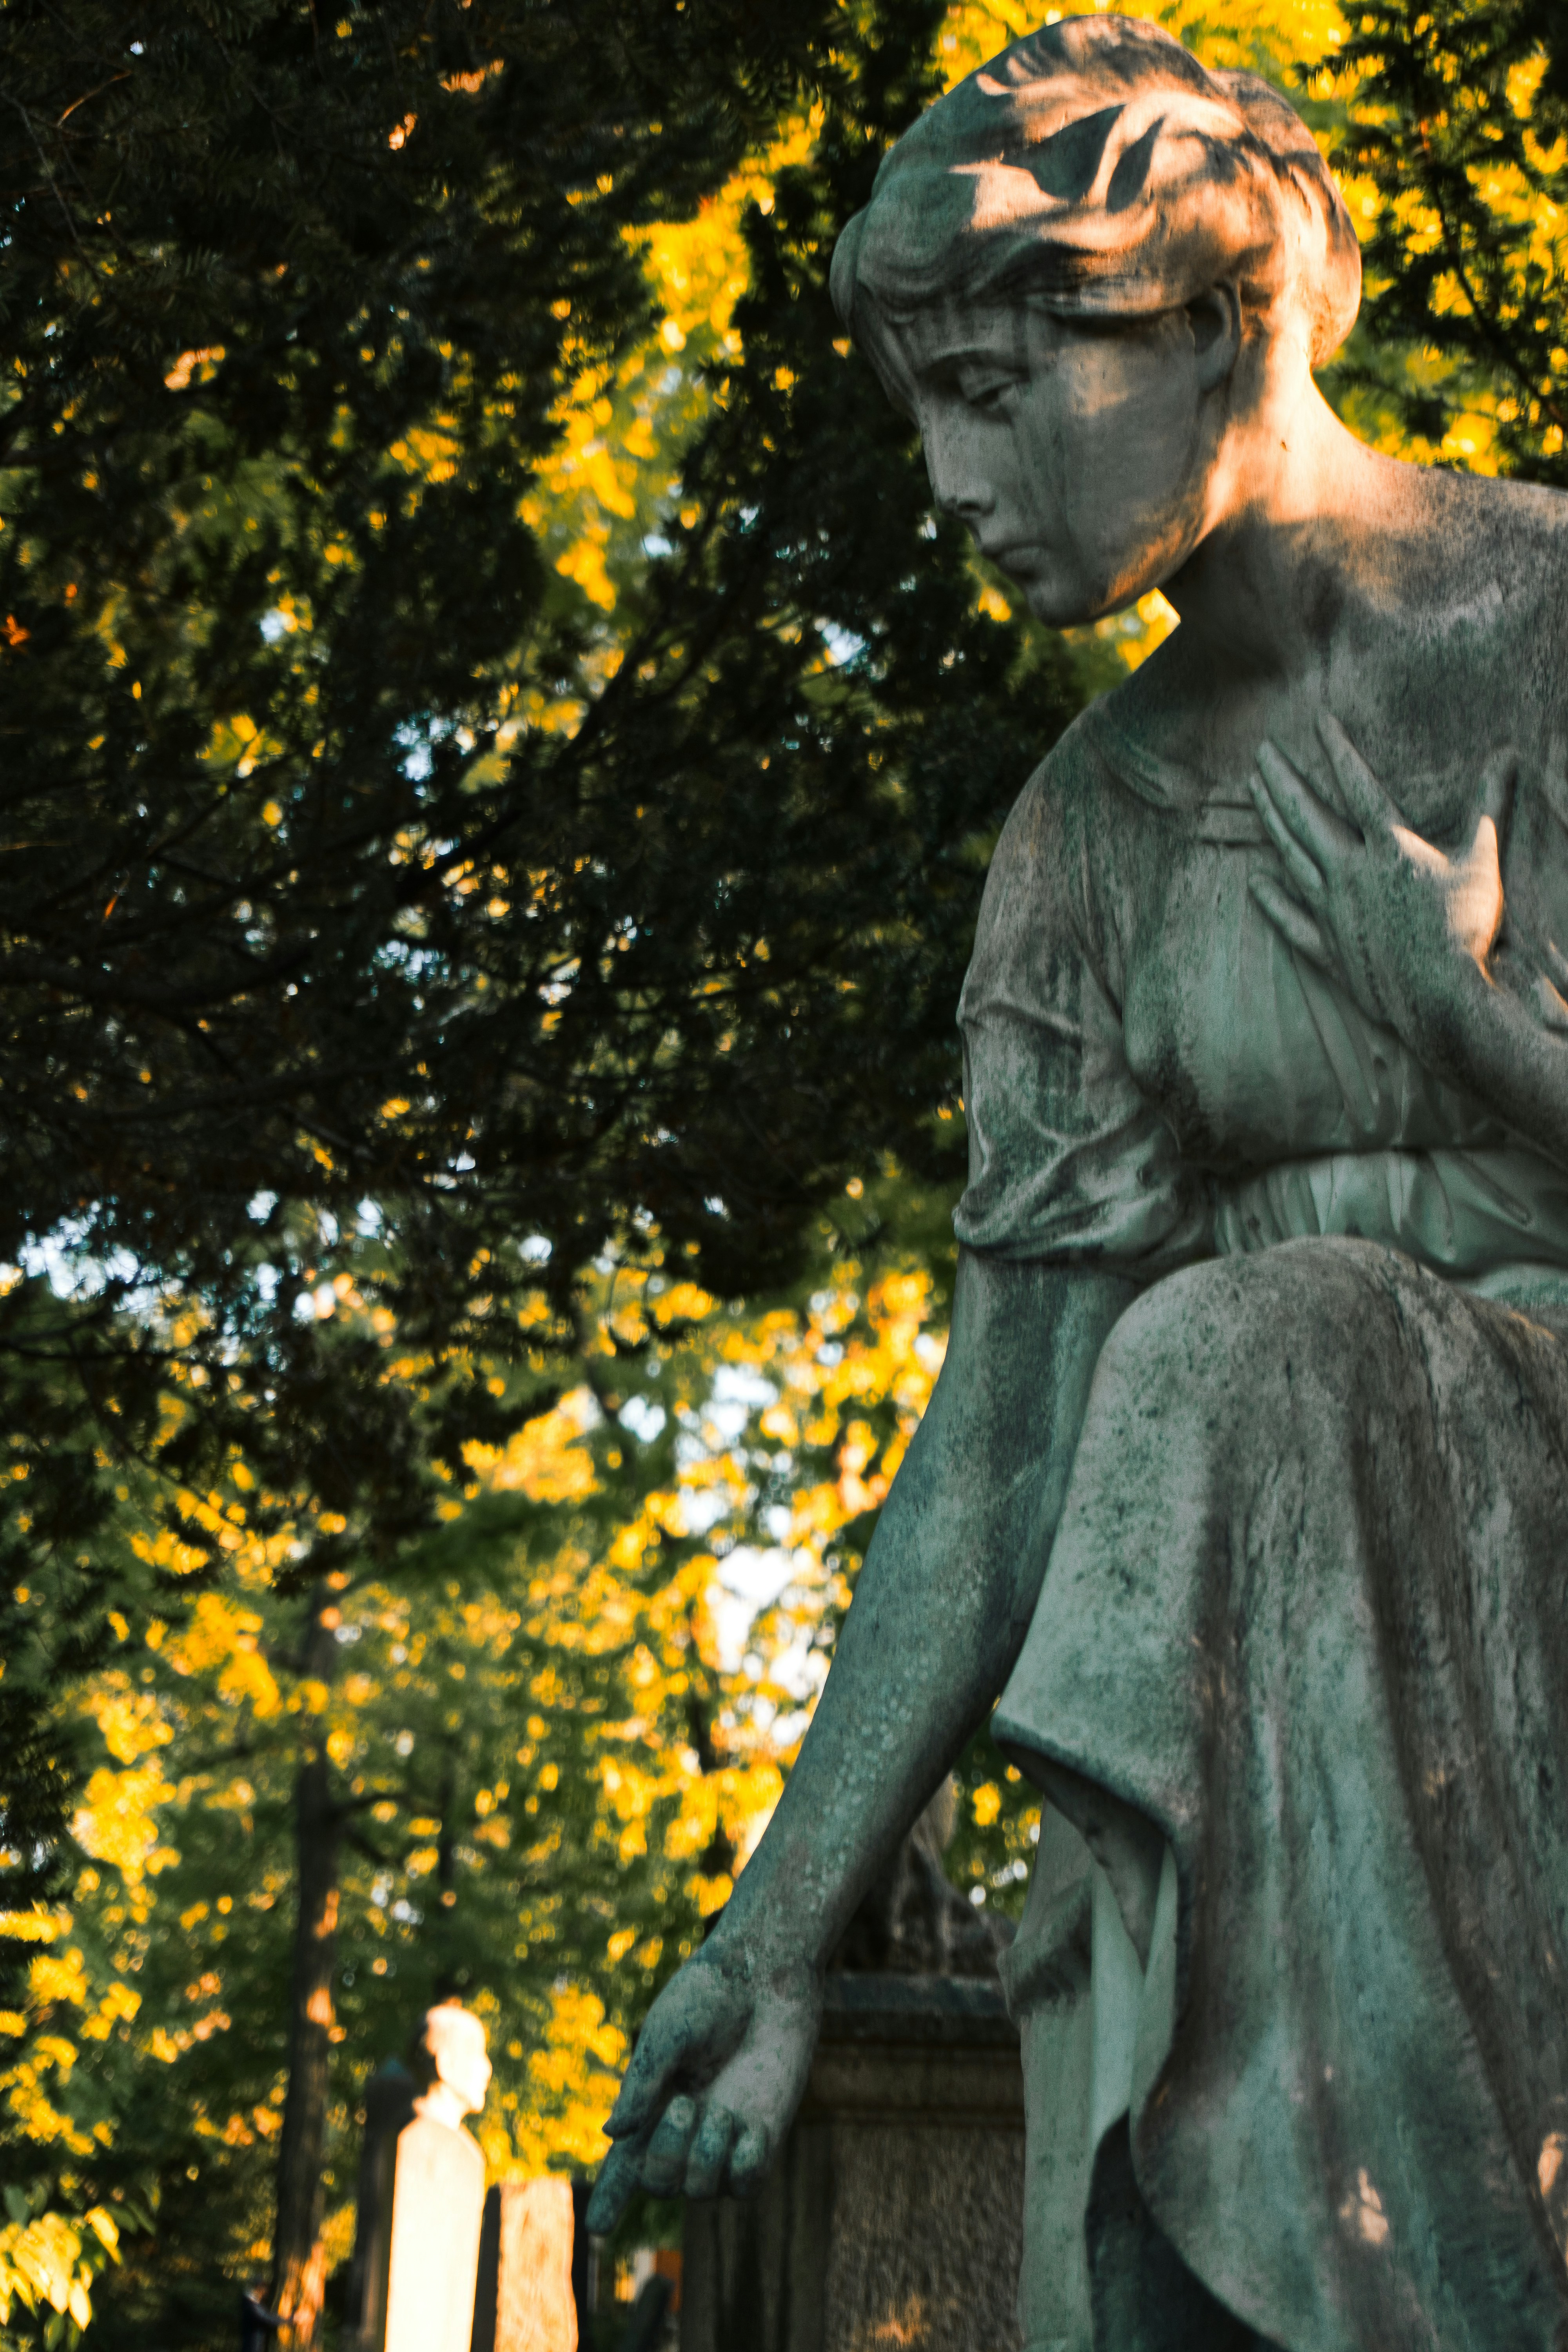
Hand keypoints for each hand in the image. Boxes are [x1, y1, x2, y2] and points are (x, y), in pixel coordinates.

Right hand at [584, 1937, 821, 2232]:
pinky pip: (746, 2186)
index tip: (599, 2228)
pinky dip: (744, 2166)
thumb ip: (643, 2084)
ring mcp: (723, 2139)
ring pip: (702, 2192)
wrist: (764, 1976)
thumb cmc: (708, 1996)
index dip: (610, 2199)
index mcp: (651, 2107)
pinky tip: (752, 2128)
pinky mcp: (762, 2138)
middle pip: (660, 2184)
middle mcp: (684, 2131)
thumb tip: (613, 2135)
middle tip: (686, 2102)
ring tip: (721, 2108)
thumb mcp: (666, 2033)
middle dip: (667, 2155)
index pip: (624, 2165)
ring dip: (706, 2156)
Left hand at [1247, 713, 1513, 1060]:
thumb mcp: (1482, 860)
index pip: (1356, 785)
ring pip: (1292, 858)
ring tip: (1253, 793)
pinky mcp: (1329, 948)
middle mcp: (1350, 874)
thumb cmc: (1466, 928)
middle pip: (1307, 817)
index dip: (1337, 749)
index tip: (1317, 720)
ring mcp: (1334, 912)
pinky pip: (1292, 920)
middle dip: (1283, 781)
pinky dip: (1272, 900)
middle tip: (1260, 753)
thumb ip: (1488, 805)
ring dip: (1271, 823)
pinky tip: (1254, 882)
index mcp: (1388, 847)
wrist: (1442, 998)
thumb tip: (1506, 756)